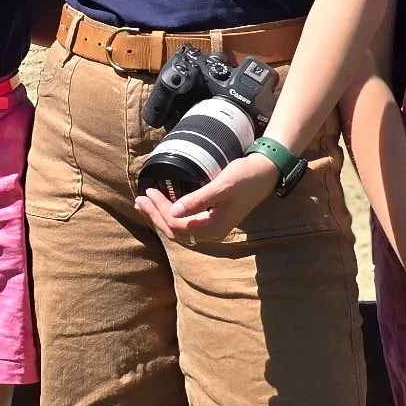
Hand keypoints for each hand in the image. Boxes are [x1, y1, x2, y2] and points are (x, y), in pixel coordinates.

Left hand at [136, 153, 279, 244]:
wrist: (266, 172)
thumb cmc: (245, 176)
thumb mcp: (221, 186)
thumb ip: (197, 200)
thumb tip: (172, 212)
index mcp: (213, 227)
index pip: (177, 225)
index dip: (159, 211)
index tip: (148, 192)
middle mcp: (212, 232)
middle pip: (175, 231)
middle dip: (155, 216)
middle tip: (139, 200)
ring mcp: (212, 228)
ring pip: (179, 229)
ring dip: (160, 217)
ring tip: (144, 204)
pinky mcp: (212, 220)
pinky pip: (186, 223)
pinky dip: (171, 215)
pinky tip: (162, 206)